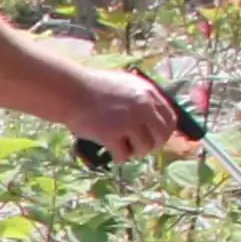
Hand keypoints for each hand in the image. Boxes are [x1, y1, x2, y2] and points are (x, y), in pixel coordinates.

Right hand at [69, 68, 195, 162]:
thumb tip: (152, 117)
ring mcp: (128, 122)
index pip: (170, 119)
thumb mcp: (124, 84)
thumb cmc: (93, 88)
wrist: (70, 92)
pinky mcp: (112, 135)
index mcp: (148, 94)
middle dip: (152, 146)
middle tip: (139, 149)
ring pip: (144, 148)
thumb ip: (141, 97)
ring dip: (134, 152)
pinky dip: (118, 157)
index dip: (164, 133)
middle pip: (161, 136)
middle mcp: (143, 108)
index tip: (156, 139)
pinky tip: (110, 153)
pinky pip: (123, 155)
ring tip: (123, 149)